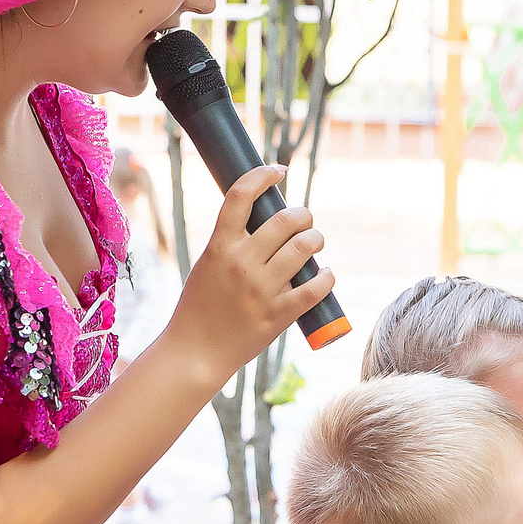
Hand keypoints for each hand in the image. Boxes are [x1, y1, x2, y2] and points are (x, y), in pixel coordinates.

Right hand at [166, 166, 334, 369]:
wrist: (195, 352)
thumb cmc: (200, 306)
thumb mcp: (207, 265)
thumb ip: (231, 244)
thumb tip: (264, 221)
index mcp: (219, 247)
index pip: (240, 196)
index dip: (262, 175)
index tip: (277, 171)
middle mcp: (241, 263)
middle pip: (285, 220)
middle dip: (303, 215)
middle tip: (305, 220)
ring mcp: (261, 289)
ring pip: (305, 246)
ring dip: (316, 239)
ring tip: (314, 242)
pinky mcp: (279, 314)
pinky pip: (316, 287)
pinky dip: (326, 276)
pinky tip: (325, 274)